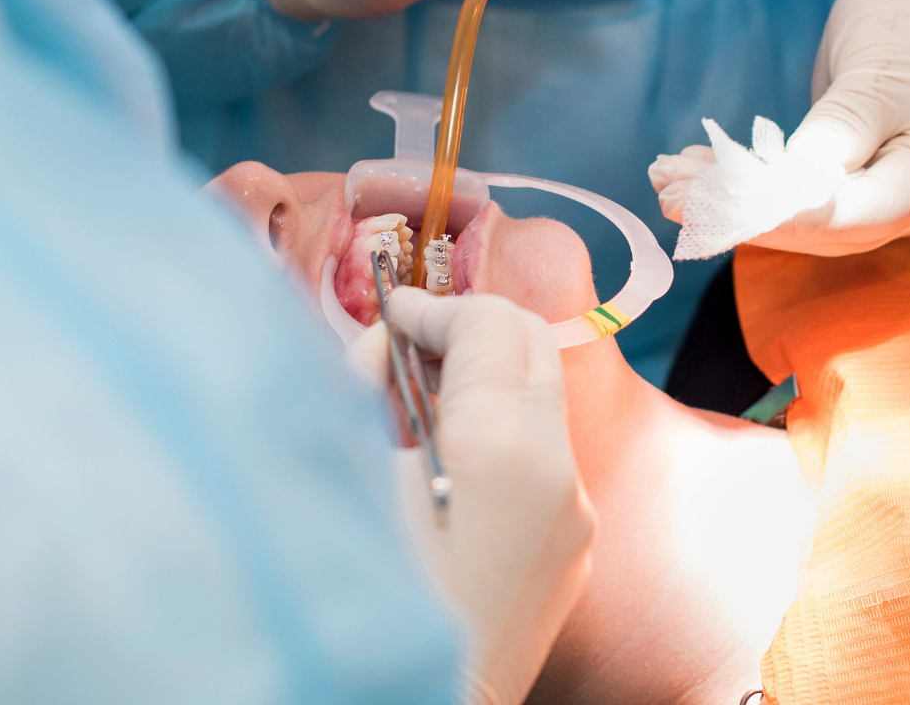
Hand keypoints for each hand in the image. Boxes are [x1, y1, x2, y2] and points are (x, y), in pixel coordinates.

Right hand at [350, 289, 594, 704]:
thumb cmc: (348, 604)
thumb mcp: (336, 472)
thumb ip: (361, 384)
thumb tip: (389, 344)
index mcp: (503, 448)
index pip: (489, 321)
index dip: (431, 306)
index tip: (387, 314)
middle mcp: (558, 473)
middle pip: (530, 342)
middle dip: (465, 328)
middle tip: (400, 348)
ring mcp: (573, 516)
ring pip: (537, 396)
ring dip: (480, 376)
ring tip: (409, 406)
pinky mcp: (570, 549)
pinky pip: (539, 453)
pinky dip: (496, 428)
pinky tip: (439, 462)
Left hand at [650, 0, 909, 255]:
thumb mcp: (876, 66)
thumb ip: (840, 128)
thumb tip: (785, 188)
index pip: (863, 213)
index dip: (788, 218)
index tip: (718, 209)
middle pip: (831, 225)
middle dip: (744, 213)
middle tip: (670, 194)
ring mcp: (905, 196)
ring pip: (809, 217)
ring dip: (734, 202)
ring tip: (667, 181)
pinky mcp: (868, 186)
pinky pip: (805, 198)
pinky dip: (750, 187)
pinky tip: (694, 172)